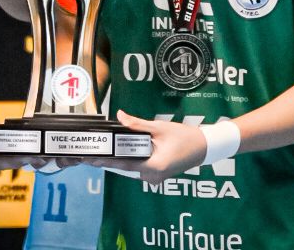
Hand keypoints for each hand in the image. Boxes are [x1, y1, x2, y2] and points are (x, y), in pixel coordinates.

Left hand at [89, 109, 206, 184]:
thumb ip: (137, 124)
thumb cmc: (184, 137)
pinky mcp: (155, 175)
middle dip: (109, 159)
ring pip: (131, 168)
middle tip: (90, 152)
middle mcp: (152, 176)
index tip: (89, 158)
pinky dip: (129, 159)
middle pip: (125, 167)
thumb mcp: (159, 128)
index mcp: (154, 166)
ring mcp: (154, 178)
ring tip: (100, 150)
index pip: (123, 164)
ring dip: (118, 158)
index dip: (105, 160)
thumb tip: (119, 116)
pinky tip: (118, 152)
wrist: (204, 147)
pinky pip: (138, 167)